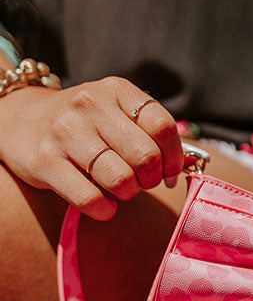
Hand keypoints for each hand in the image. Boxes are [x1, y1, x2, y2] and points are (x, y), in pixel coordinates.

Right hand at [0, 76, 183, 218]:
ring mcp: (65, 132)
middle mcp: (90, 105)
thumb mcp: (115, 112)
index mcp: (115, 90)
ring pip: (121, 180)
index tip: (168, 173)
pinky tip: (103, 205)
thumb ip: (148, 132)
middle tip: (140, 182)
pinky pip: (90, 199)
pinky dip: (104, 210)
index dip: (174, 158)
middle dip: (150, 179)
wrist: (20, 120)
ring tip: (119, 190)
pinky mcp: (45, 161)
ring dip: (127, 194)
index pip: (163, 127)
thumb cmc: (83, 125)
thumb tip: (184, 167)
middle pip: (146, 157)